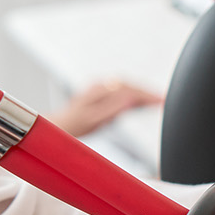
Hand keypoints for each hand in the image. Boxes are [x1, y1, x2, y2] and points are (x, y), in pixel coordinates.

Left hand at [45, 80, 162, 137]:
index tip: (163, 101)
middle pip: (130, 85)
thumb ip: (111, 110)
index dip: (148, 96)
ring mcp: (97, 89)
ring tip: (155, 98)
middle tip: (164, 100)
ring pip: (126, 85)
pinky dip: (133, 92)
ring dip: (141, 90)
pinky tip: (137, 98)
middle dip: (148, 91)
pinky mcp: (97, 93)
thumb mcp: (91, 121)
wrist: (51, 128)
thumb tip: (130, 100)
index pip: (130, 91)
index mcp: (98, 92)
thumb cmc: (69, 127)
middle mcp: (98, 87)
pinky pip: (120, 88)